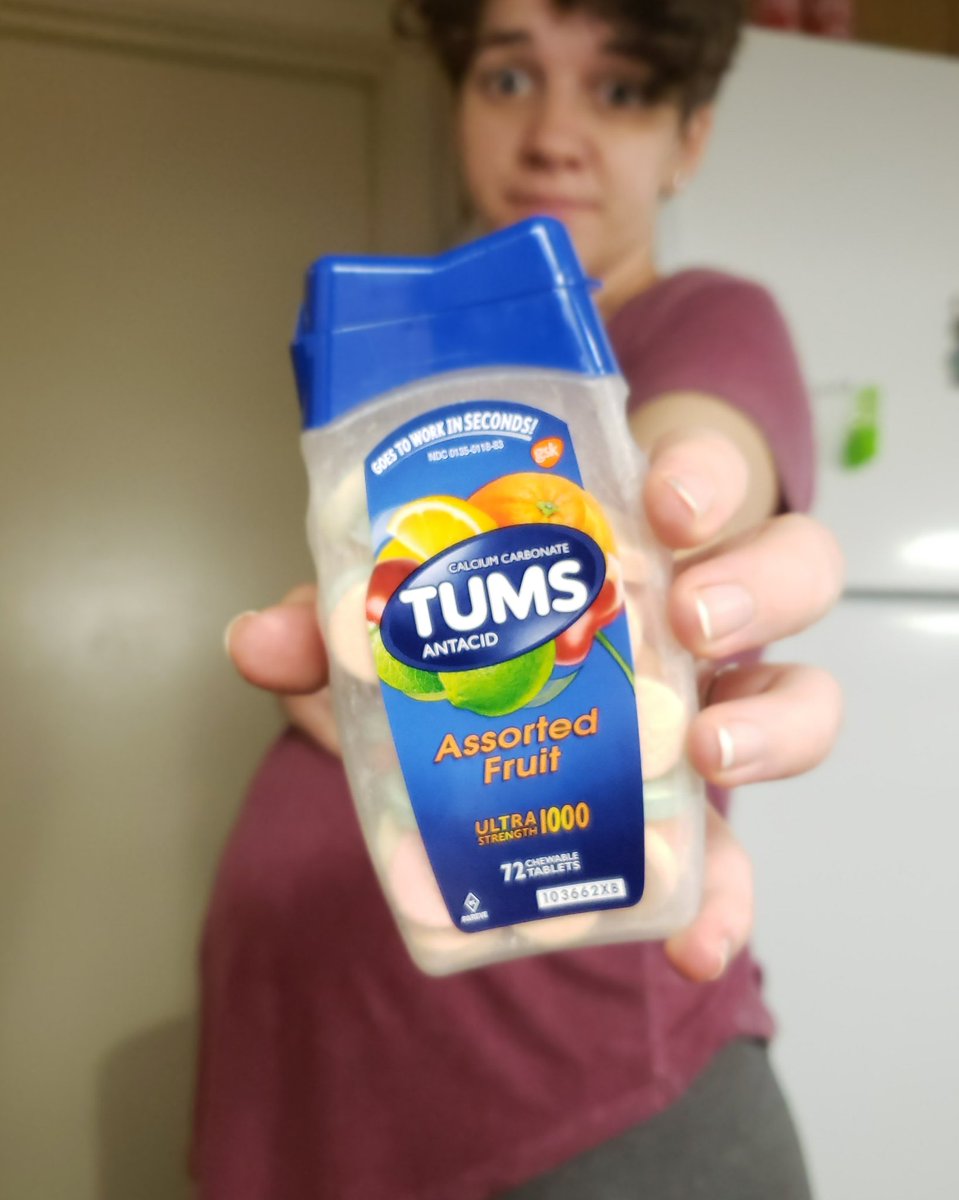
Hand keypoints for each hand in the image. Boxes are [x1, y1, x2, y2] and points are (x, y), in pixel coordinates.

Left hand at [225, 431, 843, 983]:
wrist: (490, 725)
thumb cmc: (461, 648)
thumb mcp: (396, 628)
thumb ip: (332, 627)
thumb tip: (256, 638)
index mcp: (626, 537)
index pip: (700, 479)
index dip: (704, 477)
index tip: (665, 504)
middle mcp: (693, 612)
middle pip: (789, 570)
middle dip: (756, 584)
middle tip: (694, 618)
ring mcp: (713, 710)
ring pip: (801, 698)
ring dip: (773, 728)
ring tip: (709, 756)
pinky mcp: (702, 818)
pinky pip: (746, 855)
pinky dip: (728, 900)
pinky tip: (696, 944)